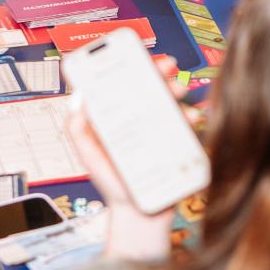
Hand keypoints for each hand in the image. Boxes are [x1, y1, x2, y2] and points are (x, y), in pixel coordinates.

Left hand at [64, 54, 188, 259]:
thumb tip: (80, 97)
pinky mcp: (178, 143)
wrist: (139, 215)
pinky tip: (191, 116)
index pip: (126, 85)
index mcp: (120, 118)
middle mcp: (141, 120)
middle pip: (152, 88)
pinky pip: (188, 124)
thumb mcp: (88, 155)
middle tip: (167, 66)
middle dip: (160, 72)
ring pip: (172, 102)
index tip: (138, 55)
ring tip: (179, 91)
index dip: (132, 67)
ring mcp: (161, 131)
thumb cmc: (112, 185)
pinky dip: (191, 115)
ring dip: (178, 90)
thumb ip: (78, 129)